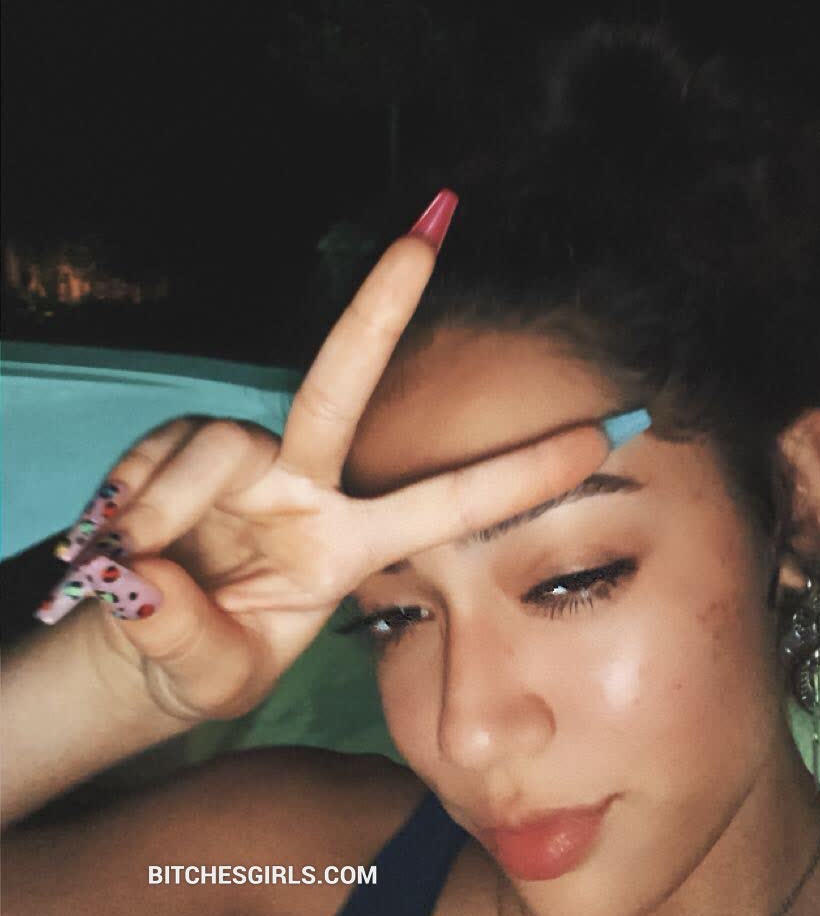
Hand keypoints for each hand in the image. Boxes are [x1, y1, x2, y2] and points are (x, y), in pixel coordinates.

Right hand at [39, 199, 616, 722]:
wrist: (139, 653)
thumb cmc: (207, 660)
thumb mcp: (214, 678)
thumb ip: (192, 638)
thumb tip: (147, 577)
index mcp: (348, 543)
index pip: (445, 504)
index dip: (520, 472)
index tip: (604, 434)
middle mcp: (303, 484)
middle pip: (339, 386)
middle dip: (380, 310)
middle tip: (425, 237)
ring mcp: (240, 461)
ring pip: (220, 444)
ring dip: (172, 501)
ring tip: (136, 562)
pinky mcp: (174, 449)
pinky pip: (156, 456)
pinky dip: (132, 497)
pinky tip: (119, 541)